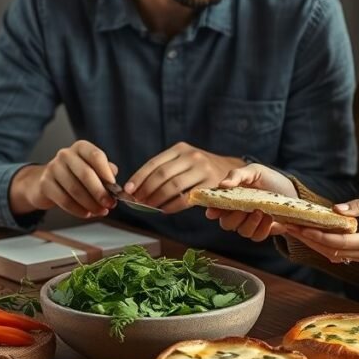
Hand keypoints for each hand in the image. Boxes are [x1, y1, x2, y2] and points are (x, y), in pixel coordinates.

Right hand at [9, 140, 118, 218]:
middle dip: (100, 192)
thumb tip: (116, 185)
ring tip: (100, 211)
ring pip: (75, 189)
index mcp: (81, 147)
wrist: (46, 183)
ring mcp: (53, 168)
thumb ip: (106, 173)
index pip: (96, 156)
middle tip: (110, 204)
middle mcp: (66, 154)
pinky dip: (78, 210)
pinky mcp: (45, 184)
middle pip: (86, 174)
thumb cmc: (75, 176)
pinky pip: (64, 200)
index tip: (115, 188)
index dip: (106, 172)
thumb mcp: (92, 169)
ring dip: (91, 204)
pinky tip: (87, 214)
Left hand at [125, 142, 244, 213]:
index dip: (139, 177)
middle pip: (161, 175)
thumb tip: (136, 188)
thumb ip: (164, 170)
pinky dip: (172, 206)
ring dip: (157, 199)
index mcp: (180, 148)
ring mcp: (202, 169)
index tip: (128, 189)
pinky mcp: (210, 184)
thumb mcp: (183, 160)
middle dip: (146, 190)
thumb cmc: (199, 169)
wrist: (231, 171)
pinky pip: (186, 198)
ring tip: (149, 206)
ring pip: (172, 186)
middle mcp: (191, 156)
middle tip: (137, 201)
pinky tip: (164, 210)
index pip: (154, 163)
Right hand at [203, 162, 295, 241]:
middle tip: (248, 208)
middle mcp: (236, 213)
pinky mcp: (262, 231)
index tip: (214, 211)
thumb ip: (237, 175)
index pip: (214, 208)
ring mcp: (249, 224)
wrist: (291, 189)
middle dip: (236, 218)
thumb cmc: (269, 179)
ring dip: (252, 223)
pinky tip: (271, 218)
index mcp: (230, 198)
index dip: (212, 211)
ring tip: (263, 211)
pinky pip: (257, 237)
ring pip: (242, 232)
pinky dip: (264, 229)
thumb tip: (222, 185)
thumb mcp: (254, 171)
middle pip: (226, 224)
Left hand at [282, 195, 358, 264]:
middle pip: (331, 250)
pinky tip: (307, 233)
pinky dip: (321, 243)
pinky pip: (336, 252)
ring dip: (311, 242)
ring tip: (292, 228)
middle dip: (308, 239)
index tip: (302, 227)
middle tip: (288, 225)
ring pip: (331, 253)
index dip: (320, 236)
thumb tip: (336, 210)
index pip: (340, 242)